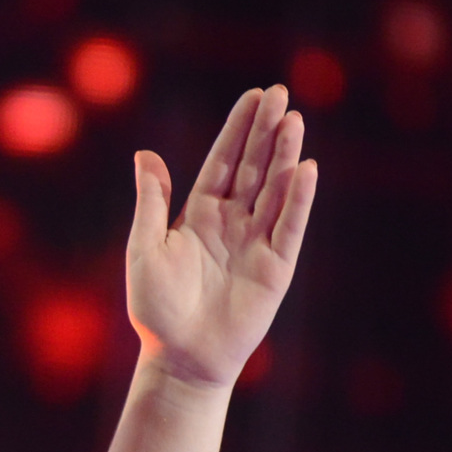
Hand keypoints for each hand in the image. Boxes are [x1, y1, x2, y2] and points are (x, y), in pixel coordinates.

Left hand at [128, 85, 317, 389]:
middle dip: (266, 131)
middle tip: (280, 93)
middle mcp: (233, 222)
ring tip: (293, 121)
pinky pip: (289, 227)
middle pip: (254, 167)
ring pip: (274, 190)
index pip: (224, 161)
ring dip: (284, 156)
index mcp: (200, 214)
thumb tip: (145, 154)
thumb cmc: (157, 308)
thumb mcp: (145, 248)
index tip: (254, 96)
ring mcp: (257, 243)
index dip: (239, 129)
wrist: (180, 358)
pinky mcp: (275, 268)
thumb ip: (151, 201)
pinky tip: (306, 169)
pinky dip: (298, 199)